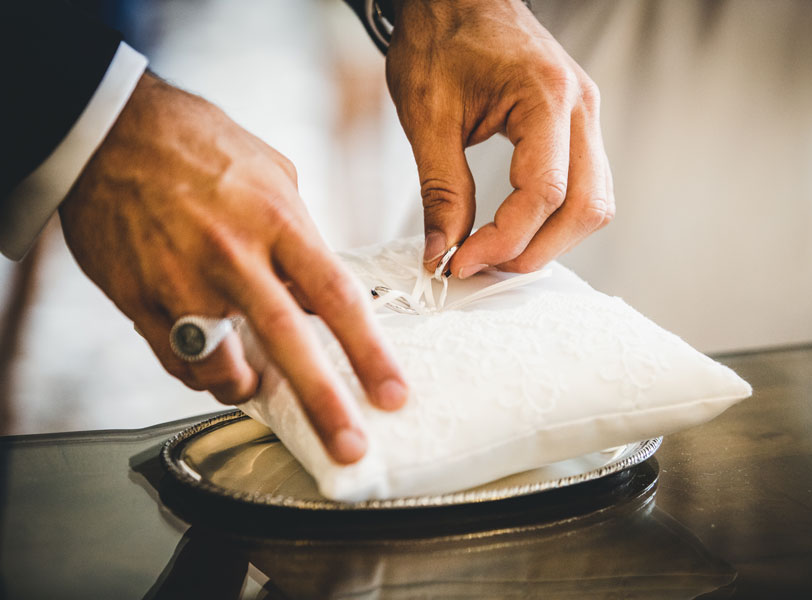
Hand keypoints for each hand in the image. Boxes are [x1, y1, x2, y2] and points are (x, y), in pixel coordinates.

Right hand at [58, 73, 406, 463]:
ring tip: (256, 386)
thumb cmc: (198, 145)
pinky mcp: (138, 300)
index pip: (335, 297)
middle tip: (350, 447)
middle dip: (324, 403)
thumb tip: (320, 287)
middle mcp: (232, 255)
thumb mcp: (271, 174)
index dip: (368, 352)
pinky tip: (213, 365)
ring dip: (247, 388)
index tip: (392, 394)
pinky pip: (176, 361)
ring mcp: (181, 281)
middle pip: (288, 342)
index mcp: (276, 221)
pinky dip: (202, 374)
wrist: (107, 132)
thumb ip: (301, 234)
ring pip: (221, 366)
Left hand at [386, 0, 614, 276]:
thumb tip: (442, 252)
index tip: (459, 261)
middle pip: (586, 207)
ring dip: (550, 240)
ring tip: (496, 252)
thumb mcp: (427, 116)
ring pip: (593, 203)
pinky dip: (554, 218)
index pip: (544, 193)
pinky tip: (515, 227)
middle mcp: (580, 107)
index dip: (504, 240)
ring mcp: (585, 116)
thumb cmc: (440, 39)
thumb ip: (441, 189)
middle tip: (481, 266)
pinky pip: (584, 186)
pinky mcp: (577, 125)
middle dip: (535, 250)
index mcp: (546, 97)